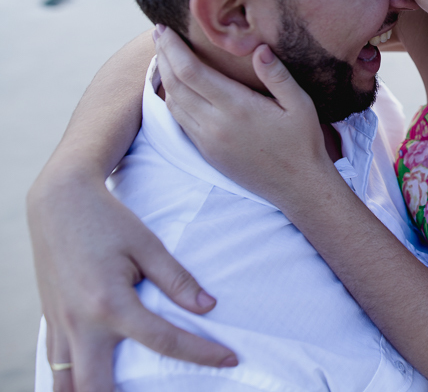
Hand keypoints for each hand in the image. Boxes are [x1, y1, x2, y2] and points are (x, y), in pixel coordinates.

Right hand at [27, 172, 236, 391]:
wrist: (59, 202)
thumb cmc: (108, 220)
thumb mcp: (148, 244)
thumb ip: (177, 280)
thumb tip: (208, 308)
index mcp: (111, 303)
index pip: (165, 341)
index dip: (202, 353)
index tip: (230, 359)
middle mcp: (81, 323)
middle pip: (99, 387)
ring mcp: (60, 326)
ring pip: (66, 387)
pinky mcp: (50, 322)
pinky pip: (54, 366)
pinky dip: (70, 383)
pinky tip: (90, 384)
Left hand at [154, 27, 335, 211]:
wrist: (298, 186)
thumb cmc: (303, 142)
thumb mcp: (300, 104)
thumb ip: (278, 75)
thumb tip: (259, 48)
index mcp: (237, 108)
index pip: (191, 71)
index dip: (173, 48)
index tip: (165, 29)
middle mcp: (215, 125)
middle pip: (174, 84)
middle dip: (163, 56)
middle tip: (159, 34)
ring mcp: (207, 141)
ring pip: (173, 103)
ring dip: (164, 76)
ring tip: (164, 55)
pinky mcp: (206, 152)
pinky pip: (180, 120)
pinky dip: (172, 98)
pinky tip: (176, 86)